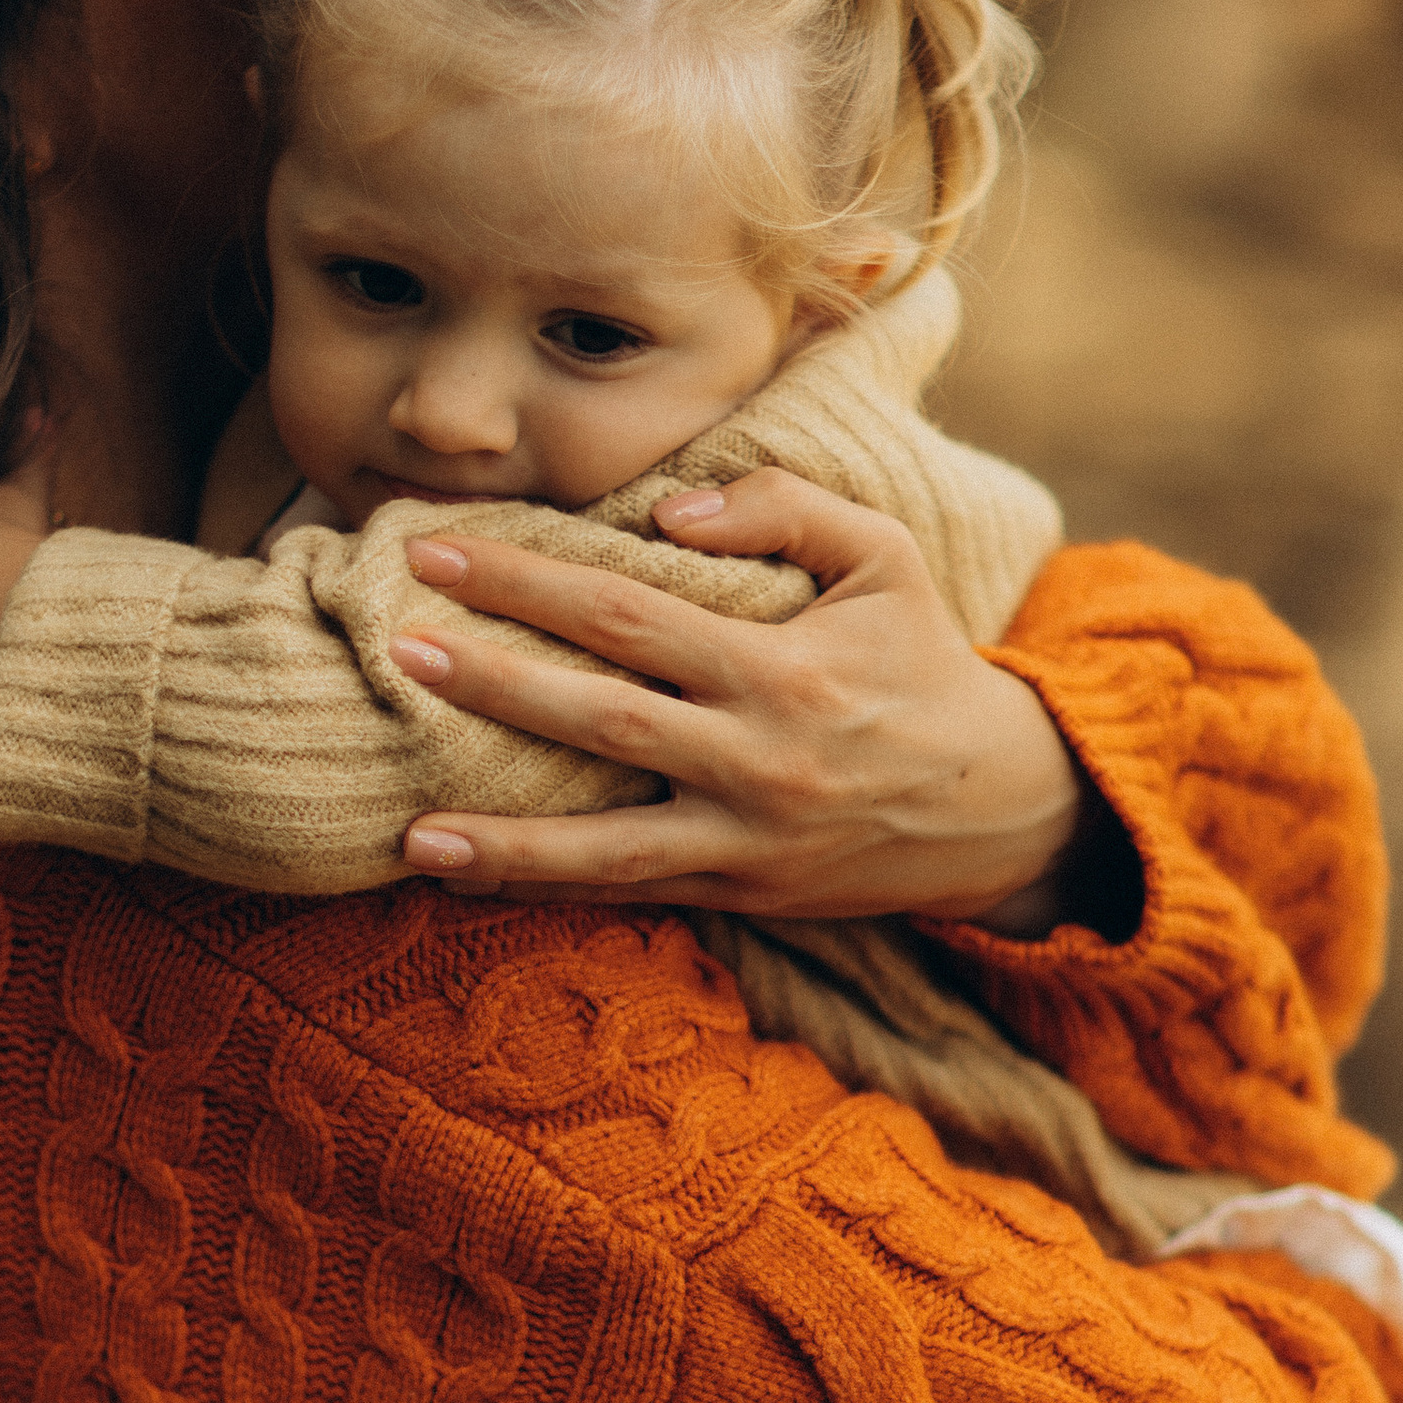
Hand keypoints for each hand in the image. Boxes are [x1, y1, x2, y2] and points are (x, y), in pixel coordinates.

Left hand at [388, 473, 1103, 925]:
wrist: (1000, 805)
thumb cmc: (922, 663)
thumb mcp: (885, 557)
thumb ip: (783, 507)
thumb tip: (667, 510)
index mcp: (784, 667)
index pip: (629, 614)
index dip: (529, 582)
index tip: (441, 555)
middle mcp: (759, 759)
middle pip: (602, 718)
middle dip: (494, 684)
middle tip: (402, 651)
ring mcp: (747, 841)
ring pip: (606, 847)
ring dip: (504, 841)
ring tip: (409, 831)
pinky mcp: (741, 895)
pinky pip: (630, 893)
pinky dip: (547, 889)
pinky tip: (467, 878)